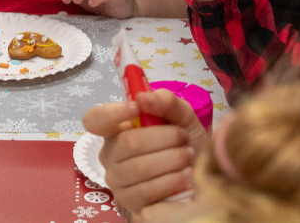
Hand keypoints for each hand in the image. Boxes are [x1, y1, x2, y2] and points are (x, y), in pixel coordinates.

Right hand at [82, 89, 207, 219]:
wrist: (205, 179)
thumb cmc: (186, 145)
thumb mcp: (182, 117)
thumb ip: (165, 102)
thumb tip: (142, 97)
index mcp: (116, 130)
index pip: (94, 120)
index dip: (111, 113)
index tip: (136, 108)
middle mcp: (110, 154)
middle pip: (127, 143)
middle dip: (164, 138)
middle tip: (183, 137)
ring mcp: (117, 179)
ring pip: (138, 167)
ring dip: (172, 159)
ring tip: (188, 156)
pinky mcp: (129, 201)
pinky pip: (146, 190)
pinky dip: (171, 180)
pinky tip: (185, 175)